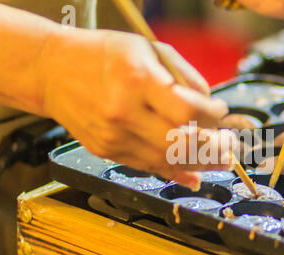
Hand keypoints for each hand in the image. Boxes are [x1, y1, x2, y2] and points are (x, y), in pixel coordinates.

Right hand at [38, 28, 235, 188]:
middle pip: (181, 144)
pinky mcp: (107, 152)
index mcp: (137, 80)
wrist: (53, 71)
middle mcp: (124, 112)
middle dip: (215, 148)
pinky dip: (176, 173)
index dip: (213, 116)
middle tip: (230, 144)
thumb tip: (211, 110)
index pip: (188, 111)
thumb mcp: (150, 50)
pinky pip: (148, 168)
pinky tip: (195, 175)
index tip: (220, 111)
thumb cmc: (105, 55)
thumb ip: (186, 79)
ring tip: (221, 160)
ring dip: (201, 164)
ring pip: (167, 163)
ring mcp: (113, 137)